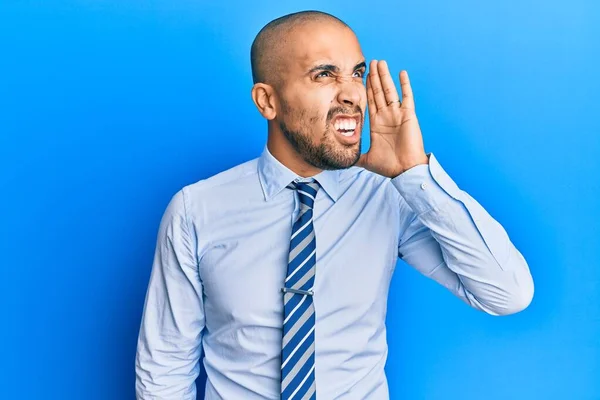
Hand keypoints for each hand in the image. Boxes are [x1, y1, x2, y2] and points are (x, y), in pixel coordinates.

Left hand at [356, 60, 428, 177]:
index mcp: (377, 124)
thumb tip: (344, 161)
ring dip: (385, 76)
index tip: (364, 76)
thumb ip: (356, 157)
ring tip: (380, 63)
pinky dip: (405, 85)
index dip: (367, 88)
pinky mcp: (408, 116)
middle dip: (374, 77)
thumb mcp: (367, 160)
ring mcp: (397, 114)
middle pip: (379, 92)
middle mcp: (387, 116)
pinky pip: (407, 97)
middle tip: (371, 63)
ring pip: (390, 91)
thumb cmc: (389, 166)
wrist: (404, 170)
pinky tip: (401, 73)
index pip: (370, 101)